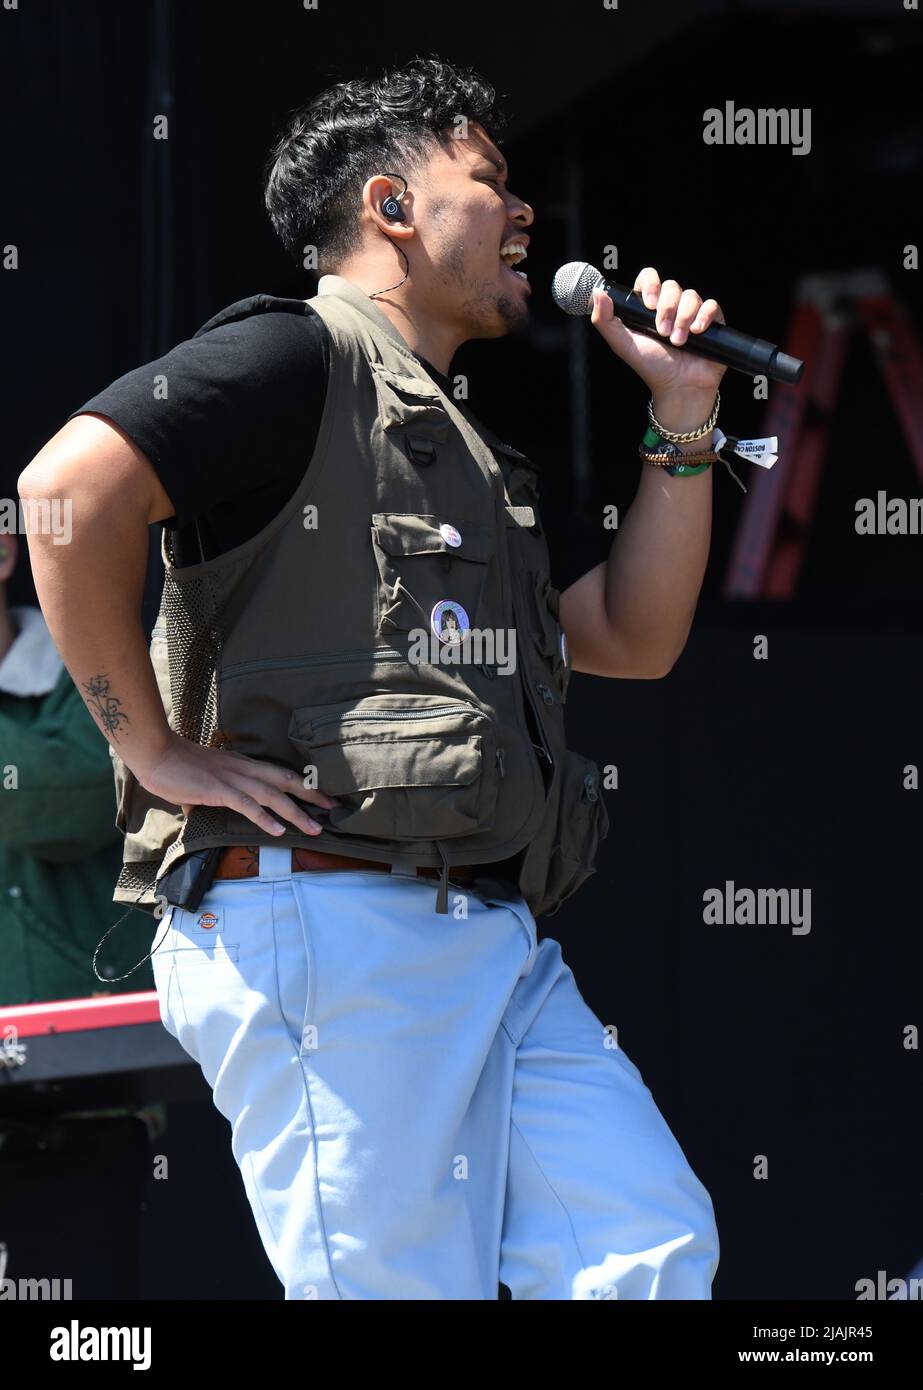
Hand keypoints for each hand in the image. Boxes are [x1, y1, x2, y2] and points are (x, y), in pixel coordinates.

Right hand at [136, 731, 340, 836]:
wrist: (157, 754)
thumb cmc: (175, 767)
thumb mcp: (199, 783)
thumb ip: (204, 797)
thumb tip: (196, 811)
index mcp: (243, 766)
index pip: (281, 774)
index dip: (304, 785)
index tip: (323, 796)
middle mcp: (244, 769)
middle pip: (287, 781)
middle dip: (313, 795)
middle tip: (334, 808)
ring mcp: (233, 779)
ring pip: (273, 796)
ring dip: (296, 813)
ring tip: (314, 828)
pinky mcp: (219, 790)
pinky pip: (247, 805)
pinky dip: (264, 819)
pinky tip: (278, 831)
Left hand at [590, 266, 726, 400]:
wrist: (679, 387)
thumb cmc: (652, 367)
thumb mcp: (623, 345)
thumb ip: (606, 322)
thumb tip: (598, 293)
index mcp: (649, 308)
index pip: (649, 278)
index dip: (650, 284)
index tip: (648, 304)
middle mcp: (671, 307)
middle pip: (671, 286)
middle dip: (667, 309)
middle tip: (663, 332)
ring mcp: (692, 313)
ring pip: (691, 296)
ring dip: (683, 318)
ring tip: (678, 341)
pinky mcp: (711, 321)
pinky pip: (711, 305)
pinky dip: (703, 317)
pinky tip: (696, 333)